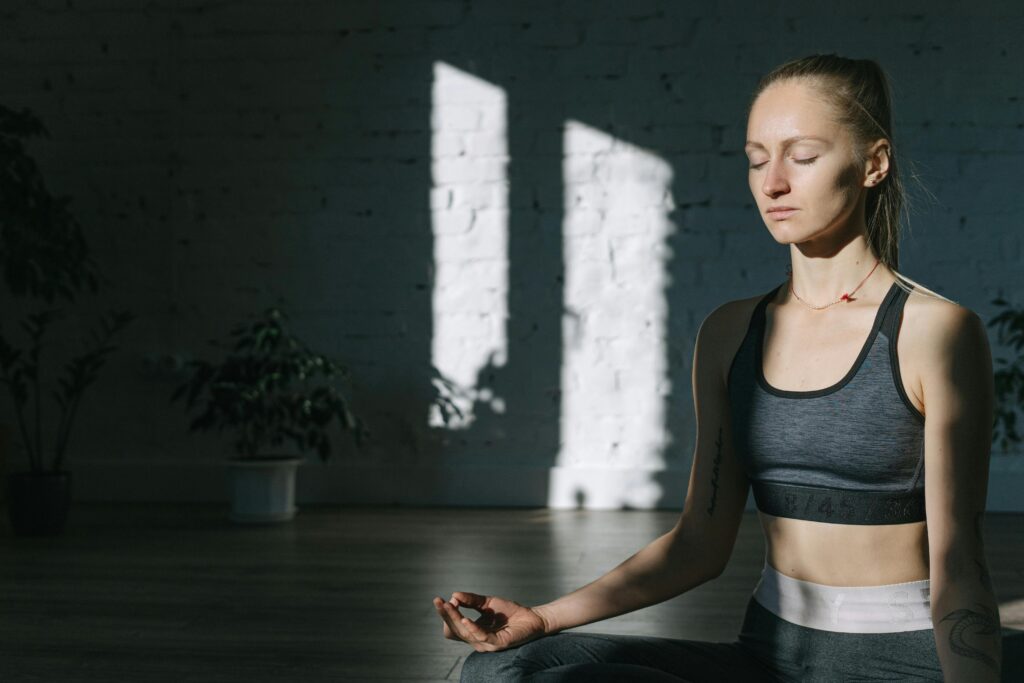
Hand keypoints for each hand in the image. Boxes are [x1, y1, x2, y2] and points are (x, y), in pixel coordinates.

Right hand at [432, 591, 547, 651]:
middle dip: (445, 615)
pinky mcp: (498, 643)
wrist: (532, 617)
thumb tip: (454, 595)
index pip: (452, 626)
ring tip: (449, 605)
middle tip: (438, 601)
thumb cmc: (509, 612)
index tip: (439, 599)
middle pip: (454, 630)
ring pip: (464, 633)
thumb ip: (471, 600)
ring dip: (455, 618)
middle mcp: (477, 640)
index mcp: (473, 632)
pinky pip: (481, 637)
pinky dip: (472, 628)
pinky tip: (465, 619)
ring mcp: (486, 643)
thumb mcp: (487, 603)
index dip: (445, 614)